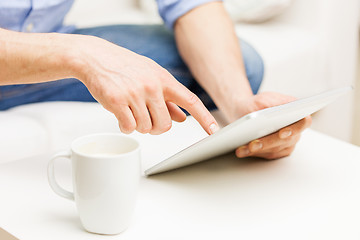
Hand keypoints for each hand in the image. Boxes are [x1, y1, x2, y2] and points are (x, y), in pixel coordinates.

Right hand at [71, 35, 217, 134]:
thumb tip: (183, 118)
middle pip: (164, 125)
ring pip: (145, 128)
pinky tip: (121, 114)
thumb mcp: (151, 77)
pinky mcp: (117, 101)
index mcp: (164, 79)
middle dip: (155, 128)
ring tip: (130, 110)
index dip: (205, 118)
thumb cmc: (125, 66)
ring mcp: (135, 93)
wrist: (95, 57)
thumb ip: (168, 99)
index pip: (191, 101)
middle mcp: (152, 86)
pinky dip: (125, 126)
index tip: (214, 130)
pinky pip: (128, 127)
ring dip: (138, 125)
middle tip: (146, 119)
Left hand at [230, 92, 311, 159]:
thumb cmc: (257, 104)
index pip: (303, 122)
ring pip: (275, 149)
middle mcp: (295, 129)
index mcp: (296, 112)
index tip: (282, 133)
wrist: (246, 111)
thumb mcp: (263, 99)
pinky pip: (267, 154)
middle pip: (286, 140)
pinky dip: (253, 153)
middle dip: (268, 142)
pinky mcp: (277, 150)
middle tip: (254, 144)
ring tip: (243, 148)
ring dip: (258, 150)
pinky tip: (242, 151)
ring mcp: (287, 142)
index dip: (295, 128)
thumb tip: (273, 114)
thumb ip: (270, 104)